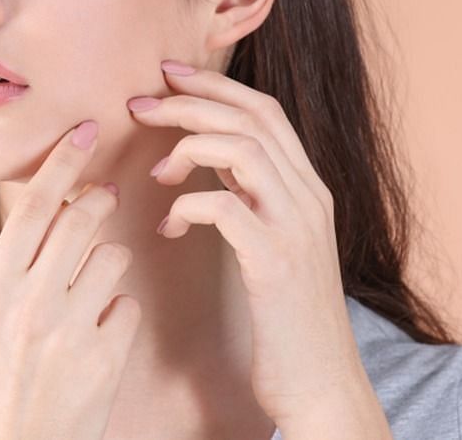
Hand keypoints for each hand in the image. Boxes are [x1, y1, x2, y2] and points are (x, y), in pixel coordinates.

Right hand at [0, 120, 141, 439]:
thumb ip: (13, 270)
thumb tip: (48, 212)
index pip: (34, 207)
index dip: (63, 162)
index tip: (85, 129)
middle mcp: (29, 303)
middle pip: (81, 220)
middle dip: (99, 199)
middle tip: (106, 192)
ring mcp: (69, 332)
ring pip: (111, 258)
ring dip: (108, 264)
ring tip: (90, 290)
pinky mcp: (105, 360)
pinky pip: (126, 306)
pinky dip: (117, 312)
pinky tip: (100, 335)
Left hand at [126, 60, 386, 434]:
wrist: (322, 384)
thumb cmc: (287, 316)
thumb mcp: (274, 243)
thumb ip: (252, 197)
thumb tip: (210, 159)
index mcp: (309, 188)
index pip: (265, 111)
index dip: (215, 85)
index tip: (168, 77)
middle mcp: (310, 198)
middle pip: (248, 119)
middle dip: (188, 102)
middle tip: (139, 106)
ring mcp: (296, 228)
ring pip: (240, 149)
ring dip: (185, 147)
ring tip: (155, 173)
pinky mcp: (274, 263)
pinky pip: (222, 207)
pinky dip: (186, 207)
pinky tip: (169, 229)